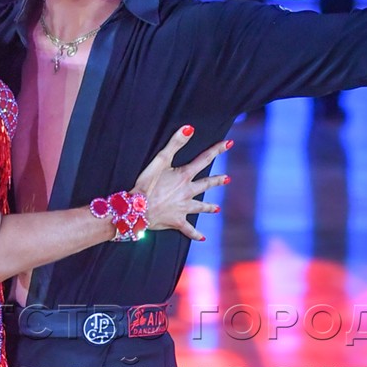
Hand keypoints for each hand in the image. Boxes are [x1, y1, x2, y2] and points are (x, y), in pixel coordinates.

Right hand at [133, 126, 230, 240]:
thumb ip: (175, 143)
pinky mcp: (177, 221)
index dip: (217, 150)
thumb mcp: (160, 160)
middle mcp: (188, 191)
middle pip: (206, 184)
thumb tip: (189, 128)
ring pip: (200, 207)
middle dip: (217, 181)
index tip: (228, 144)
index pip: (204, 159)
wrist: (138, 210)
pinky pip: (189, 229)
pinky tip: (203, 238)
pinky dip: (195, 234)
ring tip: (217, 209)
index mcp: (184, 176)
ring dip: (209, 208)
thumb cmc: (146, 184)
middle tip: (227, 179)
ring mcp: (184, 208)